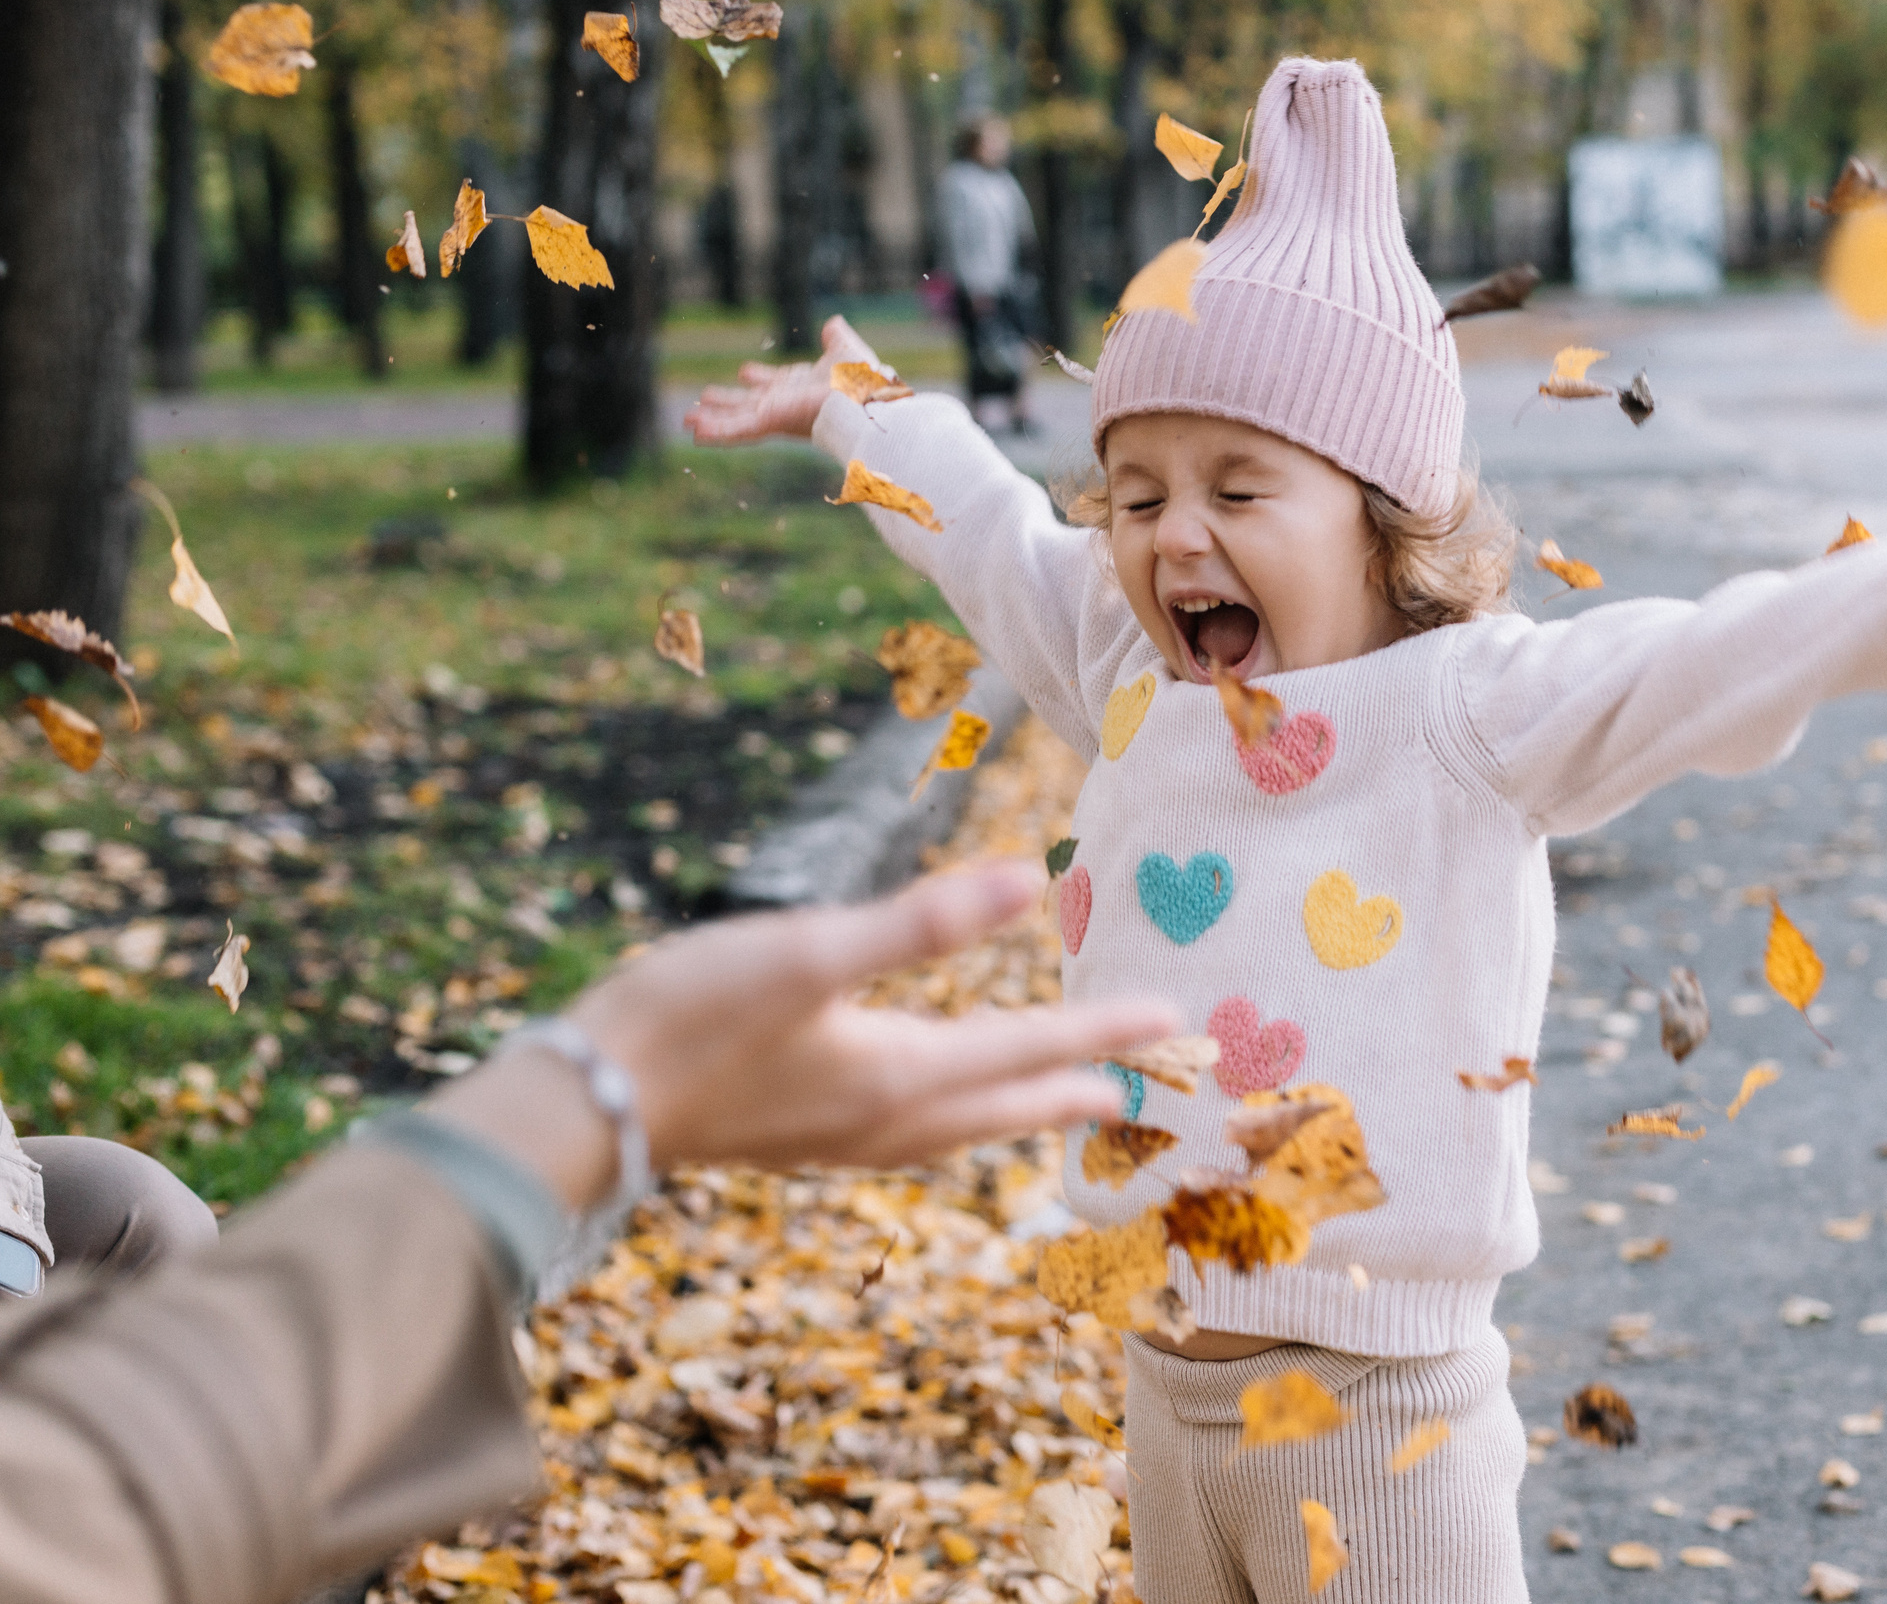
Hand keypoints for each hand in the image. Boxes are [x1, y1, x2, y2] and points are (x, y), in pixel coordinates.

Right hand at [428, 861, 1172, 1210]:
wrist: (580, 1106)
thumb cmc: (688, 1020)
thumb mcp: (808, 953)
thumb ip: (918, 922)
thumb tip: (1025, 882)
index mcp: (899, 1076)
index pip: (1027, 1048)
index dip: (1101, 1030)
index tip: (1170, 1018)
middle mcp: (883, 1123)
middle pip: (1009, 1104)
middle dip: (1079, 1088)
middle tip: (1143, 1085)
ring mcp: (839, 1140)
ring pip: (962, 1128)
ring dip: (1021, 1108)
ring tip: (1060, 1099)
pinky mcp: (799, 1138)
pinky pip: (914, 1134)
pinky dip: (958, 1116)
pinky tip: (934, 1106)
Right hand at [682, 315, 888, 445]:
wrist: (867, 399)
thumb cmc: (862, 380)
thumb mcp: (844, 349)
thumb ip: (836, 337)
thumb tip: (833, 323)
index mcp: (800, 386)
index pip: (774, 383)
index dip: (760, 378)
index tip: (744, 371)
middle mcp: (785, 402)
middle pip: (748, 403)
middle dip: (726, 403)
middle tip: (703, 400)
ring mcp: (775, 414)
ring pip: (736, 419)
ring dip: (712, 420)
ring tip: (687, 420)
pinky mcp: (770, 421)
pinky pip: (737, 430)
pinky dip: (716, 431)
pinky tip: (694, 433)